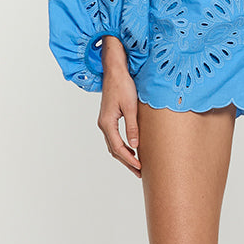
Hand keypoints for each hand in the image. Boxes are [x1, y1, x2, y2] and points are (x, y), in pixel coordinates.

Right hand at [96, 37, 141, 176]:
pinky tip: (132, 148)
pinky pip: (114, 137)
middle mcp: (103, 124)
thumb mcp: (130, 107)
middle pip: (114, 149)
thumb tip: (135, 146)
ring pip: (113, 145)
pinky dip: (122, 146)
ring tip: (136, 165)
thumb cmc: (122, 86)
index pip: (118, 148)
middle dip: (127, 162)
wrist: (114, 71)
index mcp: (107, 123)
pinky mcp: (109, 118)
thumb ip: (132, 127)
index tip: (140, 167)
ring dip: (124, 155)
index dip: (130, 159)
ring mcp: (105, 121)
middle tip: (139, 172)